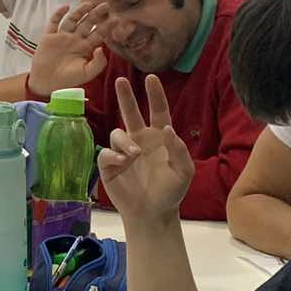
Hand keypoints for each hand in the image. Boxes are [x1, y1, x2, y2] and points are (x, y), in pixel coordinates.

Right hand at [27, 3, 108, 97]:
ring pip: (72, 20)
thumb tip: (101, 48)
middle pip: (87, 23)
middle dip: (97, 14)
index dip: (107, 26)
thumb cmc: (68, 80)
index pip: (98, 34)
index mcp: (85, 47)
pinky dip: (58, 14)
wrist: (47, 83)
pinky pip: (54, 22)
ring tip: (89, 4)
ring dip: (80, 11)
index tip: (116, 19)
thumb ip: (98, 62)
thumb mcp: (88, 73)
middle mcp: (75, 39)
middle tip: (106, 5)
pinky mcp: (49, 37)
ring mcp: (62, 37)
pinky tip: (65, 7)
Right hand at [97, 77, 195, 222]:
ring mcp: (123, 152)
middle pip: (130, 112)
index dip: (155, 95)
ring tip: (134, 154)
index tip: (151, 77)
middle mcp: (139, 140)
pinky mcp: (109, 165)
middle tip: (121, 80)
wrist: (152, 213)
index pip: (157, 111)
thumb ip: (178, 149)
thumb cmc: (171, 192)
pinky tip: (122, 162)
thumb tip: (166, 128)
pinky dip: (114, 155)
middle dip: (125, 96)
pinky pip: (106, 153)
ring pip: (118, 133)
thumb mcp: (184, 172)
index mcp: (158, 138)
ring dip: (125, 141)